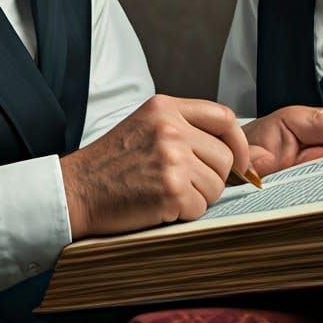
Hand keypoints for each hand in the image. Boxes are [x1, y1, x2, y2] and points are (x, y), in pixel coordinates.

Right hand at [60, 95, 250, 239]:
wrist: (77, 189)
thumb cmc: (111, 163)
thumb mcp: (146, 127)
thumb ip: (188, 130)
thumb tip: (245, 153)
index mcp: (165, 107)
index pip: (224, 118)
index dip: (238, 143)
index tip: (239, 161)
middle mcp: (171, 129)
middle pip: (224, 157)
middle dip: (212, 177)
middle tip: (184, 184)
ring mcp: (172, 159)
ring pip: (215, 186)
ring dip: (197, 197)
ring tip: (165, 192)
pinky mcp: (171, 191)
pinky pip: (200, 209)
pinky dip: (183, 214)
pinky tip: (158, 206)